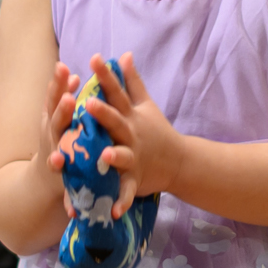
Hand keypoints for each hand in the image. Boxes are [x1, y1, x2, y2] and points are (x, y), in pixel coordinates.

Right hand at [37, 59, 79, 172]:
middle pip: (55, 110)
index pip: (55, 95)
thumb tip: (75, 75)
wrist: (45, 179)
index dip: (57, 81)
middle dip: (60, 96)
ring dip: (61, 118)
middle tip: (68, 86)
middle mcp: (51, 129)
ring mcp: (53, 147)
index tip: (63, 67)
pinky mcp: (57, 168)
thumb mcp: (59, 120)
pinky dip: (54, 162)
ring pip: (56, 132)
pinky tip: (57, 159)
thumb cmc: (59, 142)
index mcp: (53, 116)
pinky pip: (55, 165)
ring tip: (68, 105)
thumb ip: (65, 99)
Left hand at [73, 53, 183, 211]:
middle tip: (88, 103)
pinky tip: (113, 212)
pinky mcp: (136, 180)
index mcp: (130, 116)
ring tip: (104, 156)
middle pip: (116, 122)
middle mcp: (132, 135)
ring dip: (115, 157)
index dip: (106, 76)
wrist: (179, 162)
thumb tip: (124, 55)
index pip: (117, 92)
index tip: (94, 58)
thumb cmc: (156, 131)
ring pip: (123, 157)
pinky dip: (121, 202)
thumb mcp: (146, 105)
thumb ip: (132, 82)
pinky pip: (127, 192)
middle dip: (103, 113)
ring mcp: (135, 158)